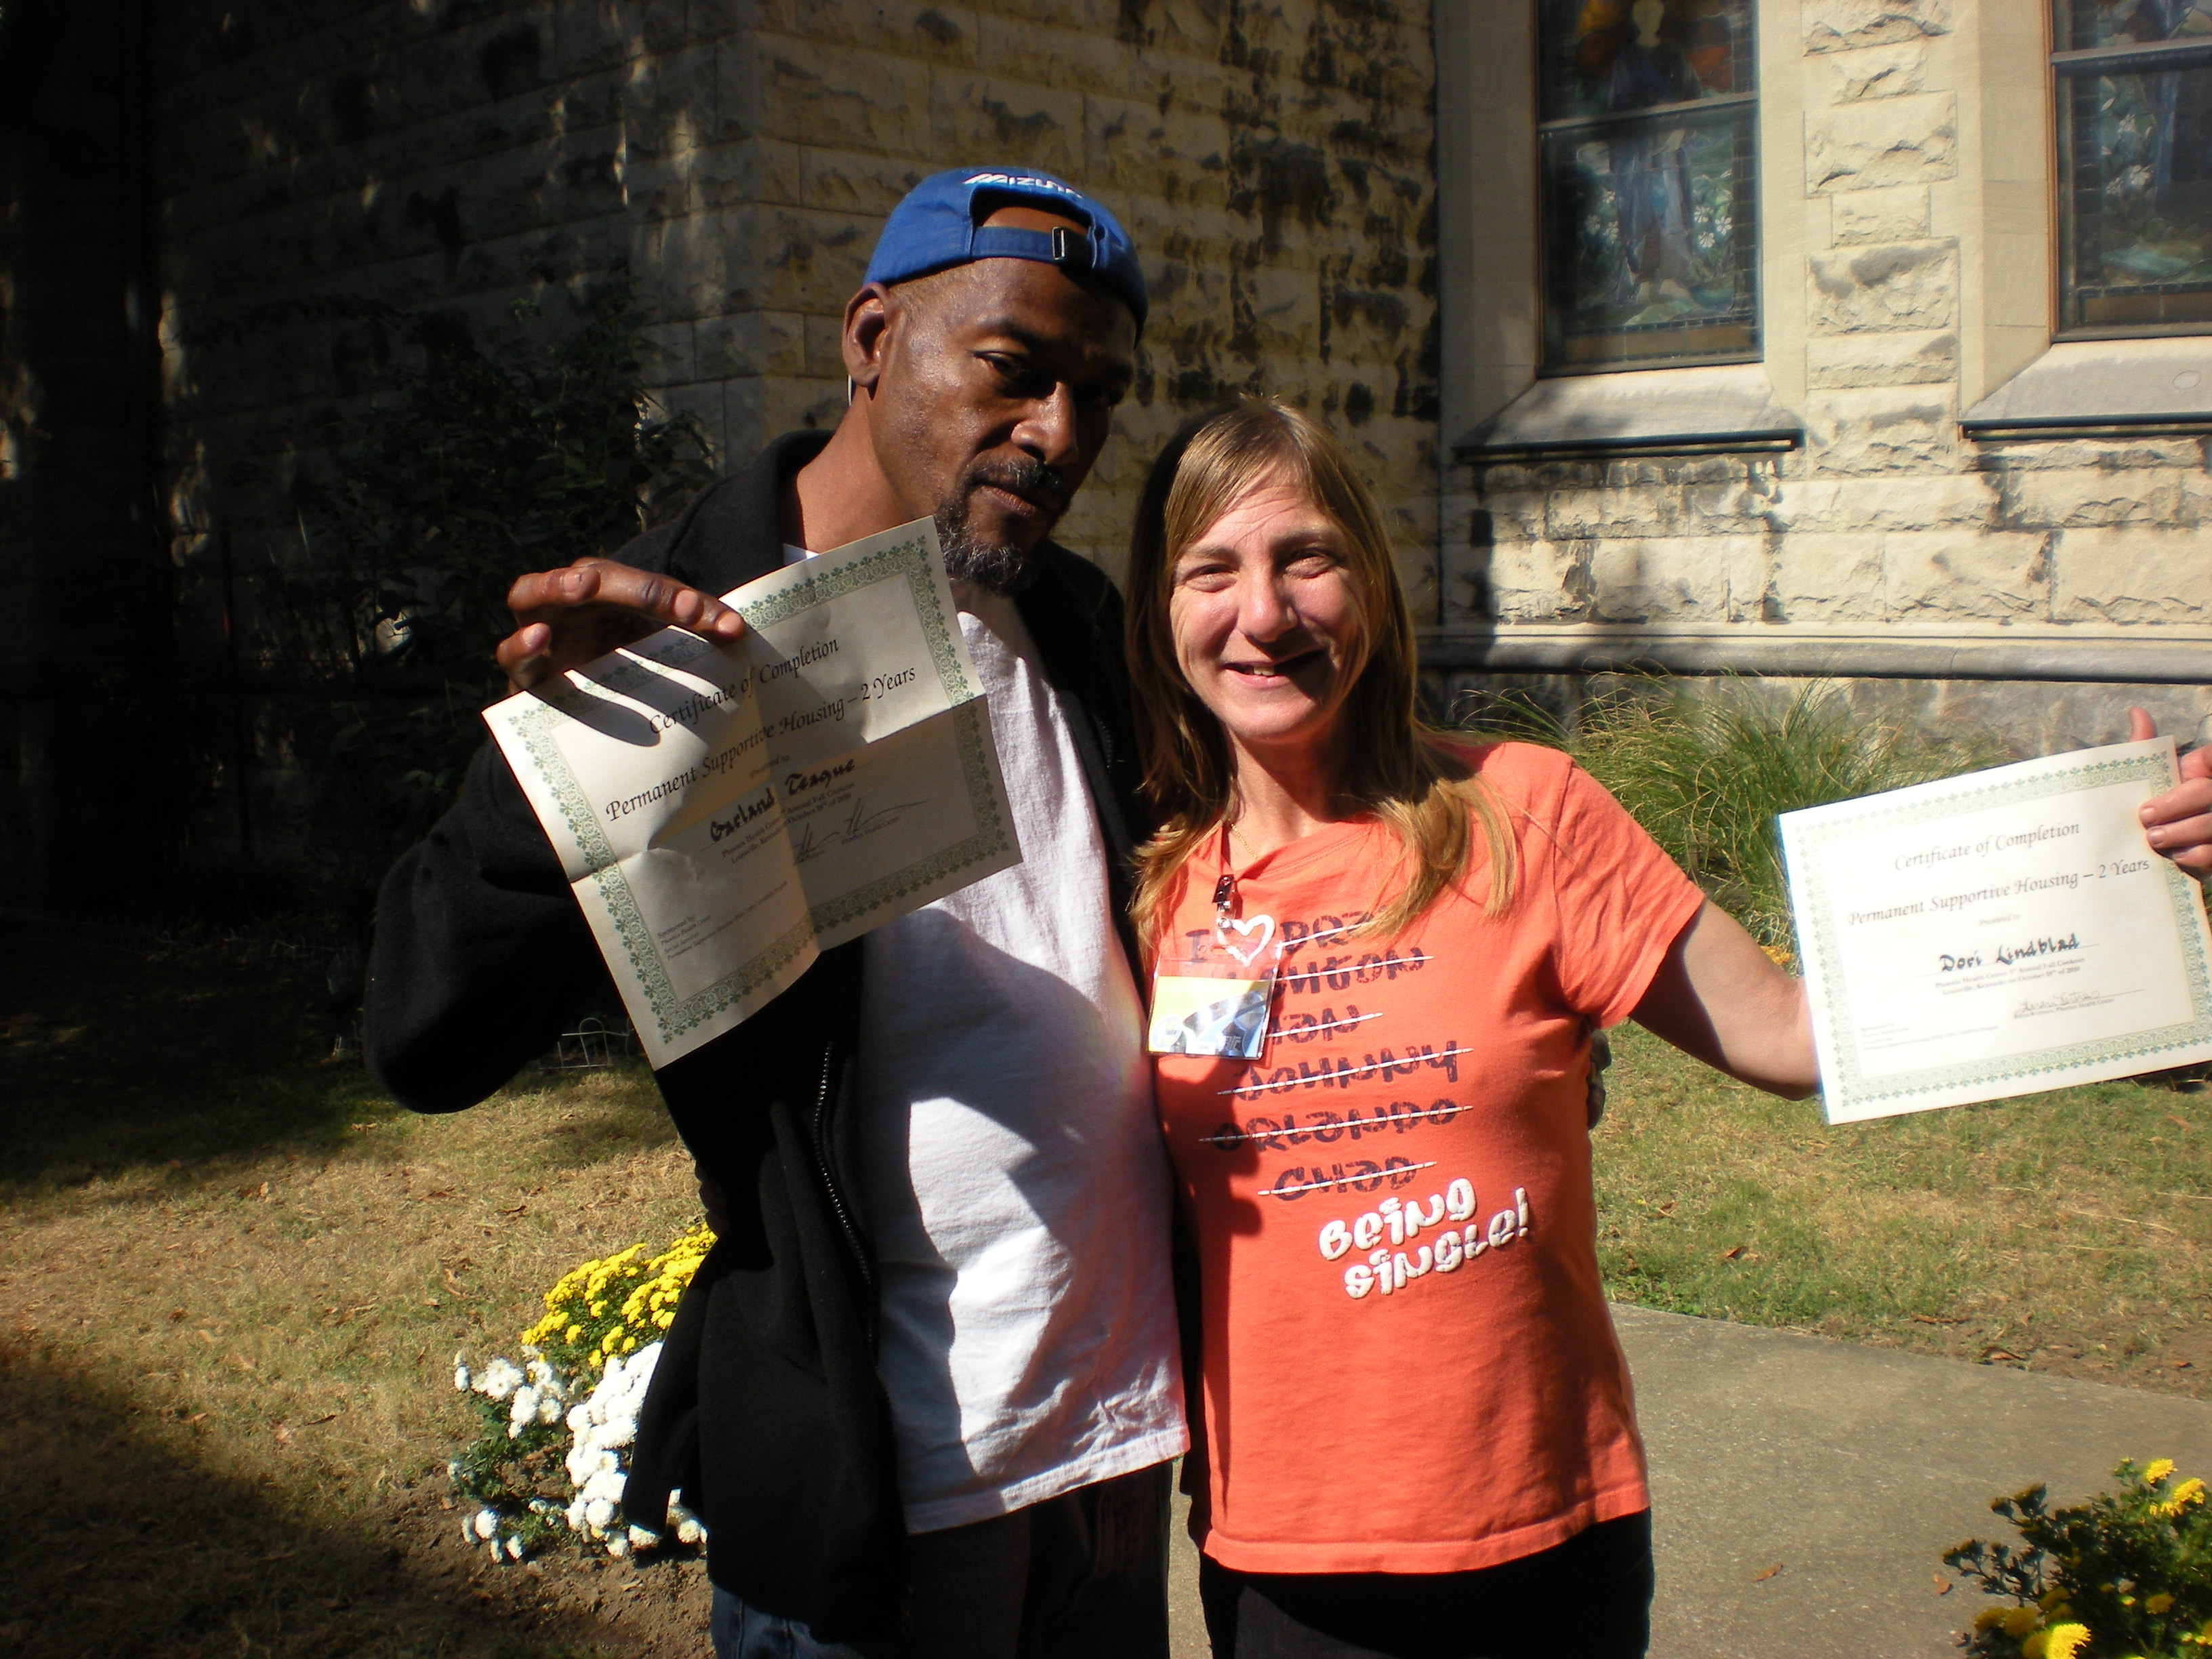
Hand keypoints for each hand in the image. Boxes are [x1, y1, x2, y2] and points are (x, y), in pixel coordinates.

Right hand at [495, 559, 745, 692]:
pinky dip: (522, 644)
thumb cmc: (621, 672)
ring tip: (582, 587)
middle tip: (666, 599)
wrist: (576, 717)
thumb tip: (737, 632)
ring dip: (556, 586)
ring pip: (532, 593)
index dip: (682, 601)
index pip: (650, 588)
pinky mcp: (522, 669)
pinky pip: (511, 652)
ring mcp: (540, 628)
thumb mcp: (658, 653)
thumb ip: (690, 637)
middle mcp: (572, 601)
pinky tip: (539, 639)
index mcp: (610, 592)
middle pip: (595, 577)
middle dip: (631, 586)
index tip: (719, 624)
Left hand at [2130, 707, 2211, 876]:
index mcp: (2205, 768)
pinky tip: (2177, 856)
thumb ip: (2144, 746)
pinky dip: (2198, 855)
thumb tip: (2136, 711)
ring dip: (2185, 832)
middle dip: (2178, 804)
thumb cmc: (2151, 803)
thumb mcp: (2147, 775)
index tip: (2177, 778)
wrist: (2149, 844)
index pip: (2209, 758)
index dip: (2202, 766)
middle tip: (2146, 816)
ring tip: (2153, 838)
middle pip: (2207, 793)